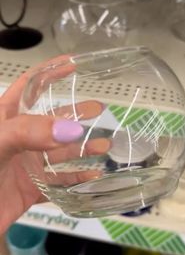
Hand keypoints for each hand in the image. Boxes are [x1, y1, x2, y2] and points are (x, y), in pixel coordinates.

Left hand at [0, 55, 109, 233]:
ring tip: (105, 145)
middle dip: (75, 113)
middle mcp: (18, 139)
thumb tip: (70, 129)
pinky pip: (58, 183)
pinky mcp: (30, 190)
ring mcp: (24, 165)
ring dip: (82, 148)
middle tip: (100, 109)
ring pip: (59, 153)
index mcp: (5, 119)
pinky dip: (77, 180)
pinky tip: (94, 177)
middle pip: (51, 120)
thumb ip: (27, 132)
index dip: (49, 73)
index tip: (73, 64)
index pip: (29, 87)